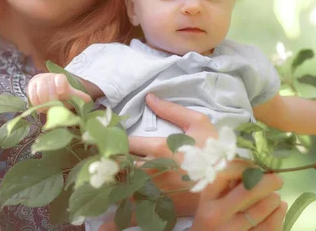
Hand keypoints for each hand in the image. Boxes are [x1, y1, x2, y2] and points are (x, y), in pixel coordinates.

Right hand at [26, 73, 90, 111]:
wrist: (45, 86)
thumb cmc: (59, 91)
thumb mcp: (69, 93)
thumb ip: (77, 96)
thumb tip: (89, 99)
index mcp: (60, 78)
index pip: (60, 79)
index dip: (60, 84)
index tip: (62, 92)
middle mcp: (49, 77)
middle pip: (49, 88)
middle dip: (51, 100)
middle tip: (53, 107)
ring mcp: (39, 81)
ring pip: (40, 92)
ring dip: (43, 102)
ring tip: (46, 107)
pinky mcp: (31, 86)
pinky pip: (32, 95)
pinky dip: (36, 102)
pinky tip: (39, 105)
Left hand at [100, 94, 285, 230]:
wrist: (232, 185)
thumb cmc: (216, 152)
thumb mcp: (199, 124)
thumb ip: (172, 110)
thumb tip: (149, 97)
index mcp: (160, 147)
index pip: (126, 141)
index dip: (107, 138)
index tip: (92, 136)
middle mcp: (152, 170)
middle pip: (117, 167)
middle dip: (100, 165)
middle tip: (82, 164)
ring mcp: (154, 192)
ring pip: (120, 191)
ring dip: (103, 190)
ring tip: (84, 191)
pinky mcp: (160, 209)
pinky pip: (133, 215)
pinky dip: (116, 220)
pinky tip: (102, 222)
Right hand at [192, 170, 285, 230]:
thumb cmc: (210, 217)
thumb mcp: (211, 199)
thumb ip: (226, 184)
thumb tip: (253, 168)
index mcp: (207, 198)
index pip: (226, 173)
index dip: (244, 167)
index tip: (254, 167)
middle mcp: (217, 215)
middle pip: (248, 191)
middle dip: (268, 181)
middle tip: (277, 179)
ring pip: (262, 210)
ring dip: (273, 199)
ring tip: (275, 197)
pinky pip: (269, 227)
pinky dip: (278, 215)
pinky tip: (280, 208)